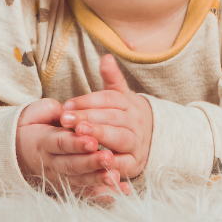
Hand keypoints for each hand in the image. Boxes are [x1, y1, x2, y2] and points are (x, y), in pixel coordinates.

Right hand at [16, 98, 130, 198]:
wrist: (16, 149)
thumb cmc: (33, 125)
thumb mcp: (38, 113)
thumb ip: (54, 111)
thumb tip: (68, 111)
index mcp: (43, 141)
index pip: (60, 143)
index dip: (76, 144)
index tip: (93, 141)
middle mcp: (51, 162)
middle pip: (72, 164)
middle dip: (91, 163)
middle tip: (109, 158)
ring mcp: (59, 176)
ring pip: (79, 180)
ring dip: (98, 179)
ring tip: (115, 176)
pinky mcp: (67, 186)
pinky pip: (85, 192)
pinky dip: (102, 194)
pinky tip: (119, 192)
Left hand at [60, 55, 153, 180]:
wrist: (154, 140)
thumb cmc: (127, 117)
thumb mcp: (121, 97)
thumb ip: (112, 79)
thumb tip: (106, 57)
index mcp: (131, 103)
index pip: (109, 99)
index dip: (88, 101)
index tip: (67, 105)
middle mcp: (136, 122)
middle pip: (113, 117)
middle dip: (89, 118)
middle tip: (67, 119)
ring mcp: (138, 143)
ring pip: (120, 138)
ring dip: (100, 136)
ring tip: (80, 134)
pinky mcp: (136, 164)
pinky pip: (124, 164)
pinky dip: (110, 164)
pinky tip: (93, 160)